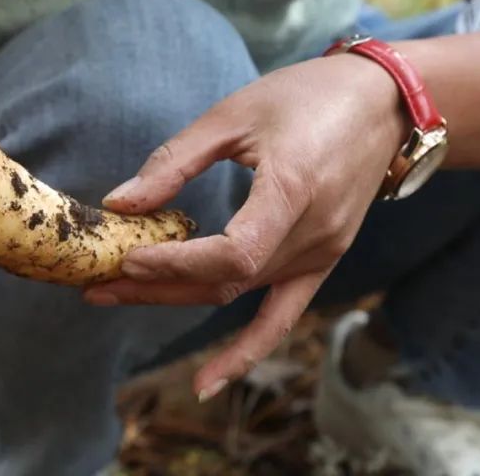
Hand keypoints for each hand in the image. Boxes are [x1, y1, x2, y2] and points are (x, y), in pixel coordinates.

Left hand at [85, 55, 406, 399]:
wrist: (383, 104)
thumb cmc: (306, 96)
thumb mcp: (234, 115)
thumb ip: (176, 161)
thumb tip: (120, 202)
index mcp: (293, 190)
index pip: (231, 253)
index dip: (176, 264)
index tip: (127, 257)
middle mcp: (313, 234)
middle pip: (225, 282)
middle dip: (155, 288)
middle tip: (96, 287)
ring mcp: (323, 254)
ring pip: (240, 295)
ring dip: (178, 299)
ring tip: (117, 296)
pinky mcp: (323, 261)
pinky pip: (281, 317)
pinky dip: (245, 351)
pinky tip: (207, 383)